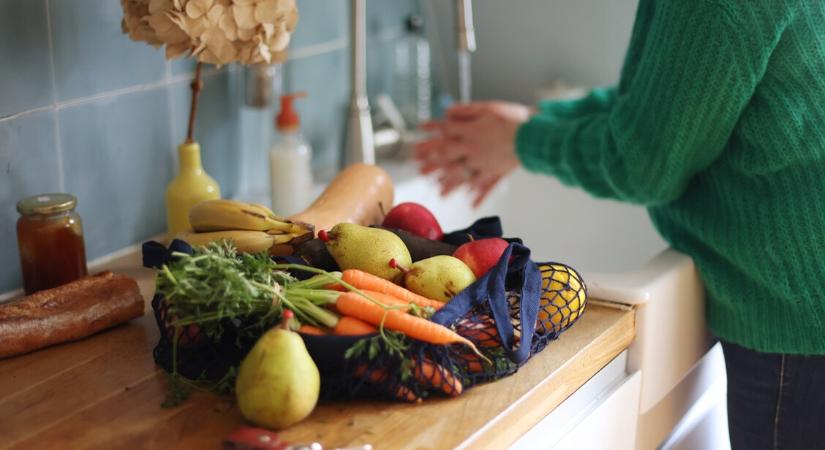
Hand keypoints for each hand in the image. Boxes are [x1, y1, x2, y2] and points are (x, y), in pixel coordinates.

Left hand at [414, 101, 529, 206]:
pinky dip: (479, 196)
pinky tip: (472, 205)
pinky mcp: (497, 172)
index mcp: (470, 133)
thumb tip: (447, 112)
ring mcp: (484, 164)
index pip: (445, 132)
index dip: (432, 131)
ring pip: (463, 176)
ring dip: (450, 185)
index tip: (420, 132)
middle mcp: (473, 150)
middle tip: (419, 171)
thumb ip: (465, 111)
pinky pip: (485, 186)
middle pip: (448, 158)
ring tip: (440, 193)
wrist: (533, 135)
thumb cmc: (512, 118)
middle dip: (433, 164)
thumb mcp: (487, 108)